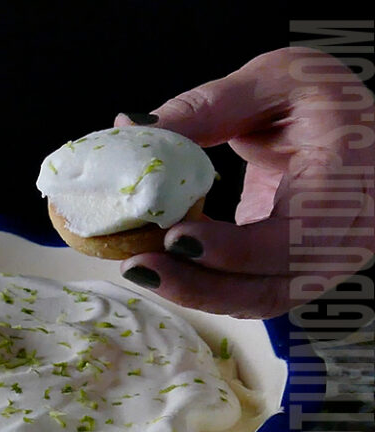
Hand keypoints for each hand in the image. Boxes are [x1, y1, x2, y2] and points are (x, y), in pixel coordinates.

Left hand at [115, 47, 374, 318]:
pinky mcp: (299, 267)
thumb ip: (205, 107)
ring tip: (141, 270)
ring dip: (197, 292)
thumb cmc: (320, 97)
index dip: (237, 248)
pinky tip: (164, 270)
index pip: (300, 231)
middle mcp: (353, 229)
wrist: (352, 127)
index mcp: (351, 175)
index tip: (175, 239)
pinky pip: (254, 292)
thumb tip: (132, 128)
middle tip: (137, 266)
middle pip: (276, 282)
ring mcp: (329, 257)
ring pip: (263, 298)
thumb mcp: (271, 81)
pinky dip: (206, 287)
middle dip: (202, 283)